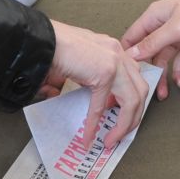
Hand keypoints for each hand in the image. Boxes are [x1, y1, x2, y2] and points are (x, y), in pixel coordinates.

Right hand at [45, 19, 149, 149]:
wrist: (39, 39)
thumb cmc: (51, 46)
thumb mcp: (75, 63)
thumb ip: (78, 79)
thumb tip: (60, 95)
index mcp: (112, 49)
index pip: (133, 78)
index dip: (129, 102)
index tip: (118, 118)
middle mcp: (117, 53)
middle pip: (140, 90)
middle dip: (134, 116)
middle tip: (122, 132)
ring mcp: (114, 62)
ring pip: (133, 100)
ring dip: (125, 124)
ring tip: (112, 139)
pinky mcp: (104, 73)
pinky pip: (101, 107)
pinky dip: (95, 125)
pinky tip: (89, 137)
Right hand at [122, 0, 179, 98]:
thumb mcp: (175, 26)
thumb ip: (153, 43)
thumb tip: (129, 55)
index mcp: (153, 17)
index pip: (132, 38)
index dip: (126, 56)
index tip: (122, 77)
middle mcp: (162, 27)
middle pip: (147, 52)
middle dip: (146, 71)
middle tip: (144, 91)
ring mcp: (178, 36)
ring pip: (164, 59)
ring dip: (162, 76)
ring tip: (162, 95)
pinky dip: (179, 71)